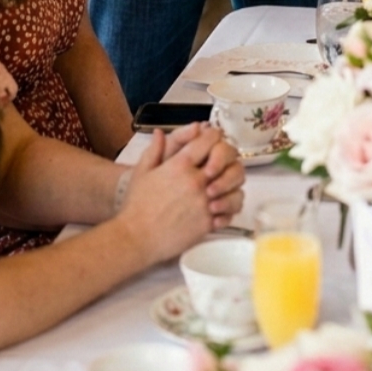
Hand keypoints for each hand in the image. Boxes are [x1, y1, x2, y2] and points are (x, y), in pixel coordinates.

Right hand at [120, 128, 245, 262]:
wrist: (135, 238)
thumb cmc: (136, 205)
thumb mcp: (142, 172)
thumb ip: (154, 150)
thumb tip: (160, 132)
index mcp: (181, 164)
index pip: (210, 138)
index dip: (214, 136)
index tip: (211, 142)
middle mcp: (196, 180)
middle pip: (229, 158)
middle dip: (228, 158)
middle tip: (219, 166)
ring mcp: (204, 202)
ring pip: (236, 187)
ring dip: (231, 186)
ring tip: (221, 190)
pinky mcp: (207, 223)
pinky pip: (230, 212)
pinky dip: (228, 210)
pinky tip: (219, 209)